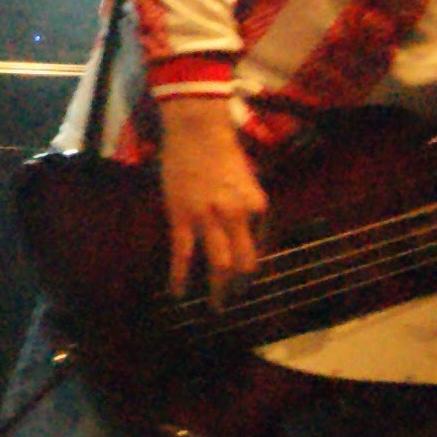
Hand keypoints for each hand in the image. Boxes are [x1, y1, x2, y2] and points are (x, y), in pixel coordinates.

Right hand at [155, 91, 267, 298]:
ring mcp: (208, 218)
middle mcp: (236, 216)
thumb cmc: (222, 150)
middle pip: (243, 262)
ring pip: (218, 264)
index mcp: (256, 206)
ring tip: (216, 307)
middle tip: (233, 300)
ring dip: (218, 289)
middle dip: (239, 286)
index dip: (252, 263)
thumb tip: (246, 230)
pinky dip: (180, 277)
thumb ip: (248, 206)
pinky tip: (177, 294)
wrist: (196, 130)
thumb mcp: (248, 179)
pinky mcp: (182, 217)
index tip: (244, 277)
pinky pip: (183, 254)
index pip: (259, 245)